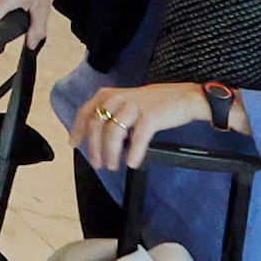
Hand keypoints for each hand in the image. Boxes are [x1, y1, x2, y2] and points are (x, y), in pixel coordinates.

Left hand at [73, 81, 213, 174]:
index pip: (86, 112)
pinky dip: (133, 153)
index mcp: (110, 94)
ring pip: (113, 133)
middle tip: (97, 163)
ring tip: (112, 165)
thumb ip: (112, 112)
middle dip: (94, 147)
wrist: (186, 98)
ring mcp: (134, 107)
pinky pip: (137, 139)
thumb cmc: (158, 103)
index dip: (78, 130)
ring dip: (110, 153)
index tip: (73, 144)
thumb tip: (98, 134)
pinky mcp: (150, 117)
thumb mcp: (128, 101)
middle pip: (96, 126)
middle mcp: (119, 98)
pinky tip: (132, 163)